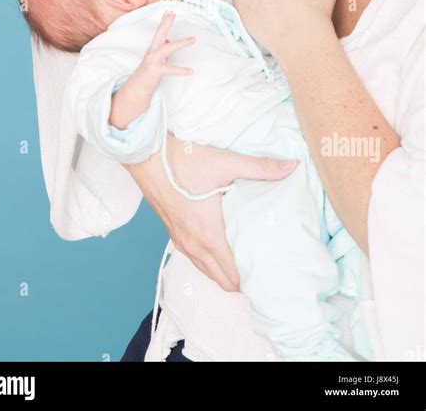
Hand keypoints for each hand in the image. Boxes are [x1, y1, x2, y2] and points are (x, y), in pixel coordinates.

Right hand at [125, 137, 298, 291]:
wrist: (146, 156)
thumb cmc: (182, 161)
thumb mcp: (226, 163)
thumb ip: (261, 168)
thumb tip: (291, 167)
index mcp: (209, 235)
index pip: (234, 275)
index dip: (254, 279)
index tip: (271, 273)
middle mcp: (193, 244)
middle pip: (222, 280)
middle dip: (243, 280)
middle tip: (264, 267)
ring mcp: (181, 240)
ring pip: (207, 270)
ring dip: (225, 272)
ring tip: (247, 260)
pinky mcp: (173, 232)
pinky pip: (195, 258)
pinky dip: (210, 261)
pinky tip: (221, 245)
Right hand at [135, 11, 193, 96]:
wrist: (138, 87)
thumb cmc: (149, 72)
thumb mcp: (157, 58)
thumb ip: (163, 49)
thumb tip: (170, 41)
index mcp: (154, 48)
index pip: (159, 32)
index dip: (164, 22)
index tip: (169, 11)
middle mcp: (152, 52)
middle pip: (159, 34)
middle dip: (166, 24)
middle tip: (172, 14)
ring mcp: (153, 61)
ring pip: (167, 49)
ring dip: (180, 43)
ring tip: (192, 39)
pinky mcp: (155, 71)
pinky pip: (170, 70)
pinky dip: (181, 70)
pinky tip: (191, 71)